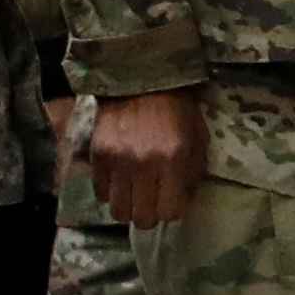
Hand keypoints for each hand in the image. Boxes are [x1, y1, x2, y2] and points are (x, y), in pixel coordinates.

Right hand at [79, 86, 206, 231]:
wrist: (139, 75)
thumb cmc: (175, 106)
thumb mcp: (197, 134)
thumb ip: (194, 170)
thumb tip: (184, 199)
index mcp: (173, 158)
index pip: (171, 211)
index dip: (173, 209)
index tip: (172, 199)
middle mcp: (143, 164)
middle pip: (143, 218)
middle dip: (150, 214)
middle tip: (152, 200)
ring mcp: (117, 161)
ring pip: (119, 211)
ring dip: (129, 207)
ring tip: (134, 194)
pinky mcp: (97, 155)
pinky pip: (100, 193)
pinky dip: (110, 192)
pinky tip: (119, 178)